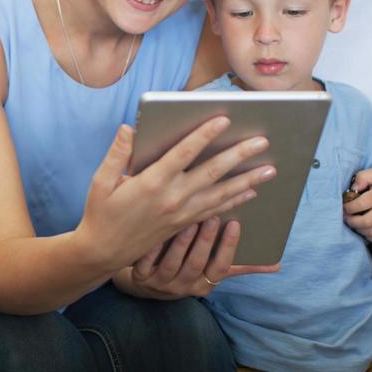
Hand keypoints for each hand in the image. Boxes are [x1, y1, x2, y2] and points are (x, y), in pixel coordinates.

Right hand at [78, 118, 276, 273]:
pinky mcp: (184, 224)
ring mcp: (181, 214)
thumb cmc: (101, 213)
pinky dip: (234, 200)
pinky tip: (250, 192)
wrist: (104, 252)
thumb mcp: (101, 181)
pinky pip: (215, 210)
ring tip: (270, 169)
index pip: (184, 153)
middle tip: (262, 142)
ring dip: (247, 180)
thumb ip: (118, 153)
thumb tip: (130, 128)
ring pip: (221, 194)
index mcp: (151, 182)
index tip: (224, 119)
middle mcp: (171, 198)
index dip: (205, 135)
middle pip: (212, 172)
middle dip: (239, 155)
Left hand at [115, 218, 278, 298]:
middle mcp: (182, 287)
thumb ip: (240, 266)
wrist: (145, 284)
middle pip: (196, 264)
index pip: (220, 269)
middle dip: (206, 241)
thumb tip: (276, 265)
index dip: (228, 248)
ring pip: (172, 263)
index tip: (235, 223)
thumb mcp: (212, 271)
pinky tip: (157, 229)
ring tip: (188, 218)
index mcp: (203, 285)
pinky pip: (145, 263)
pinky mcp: (140, 277)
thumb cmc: (186, 269)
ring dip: (182, 241)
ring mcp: (160, 283)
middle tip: (213, 215)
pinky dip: (152, 248)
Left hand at [342, 168, 371, 243]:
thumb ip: (363, 177)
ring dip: (360, 230)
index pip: (361, 204)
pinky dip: (371, 237)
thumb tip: (353, 188)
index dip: (349, 208)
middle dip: (352, 221)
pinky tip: (365, 230)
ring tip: (354, 224)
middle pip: (366, 221)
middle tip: (346, 218)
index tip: (344, 208)